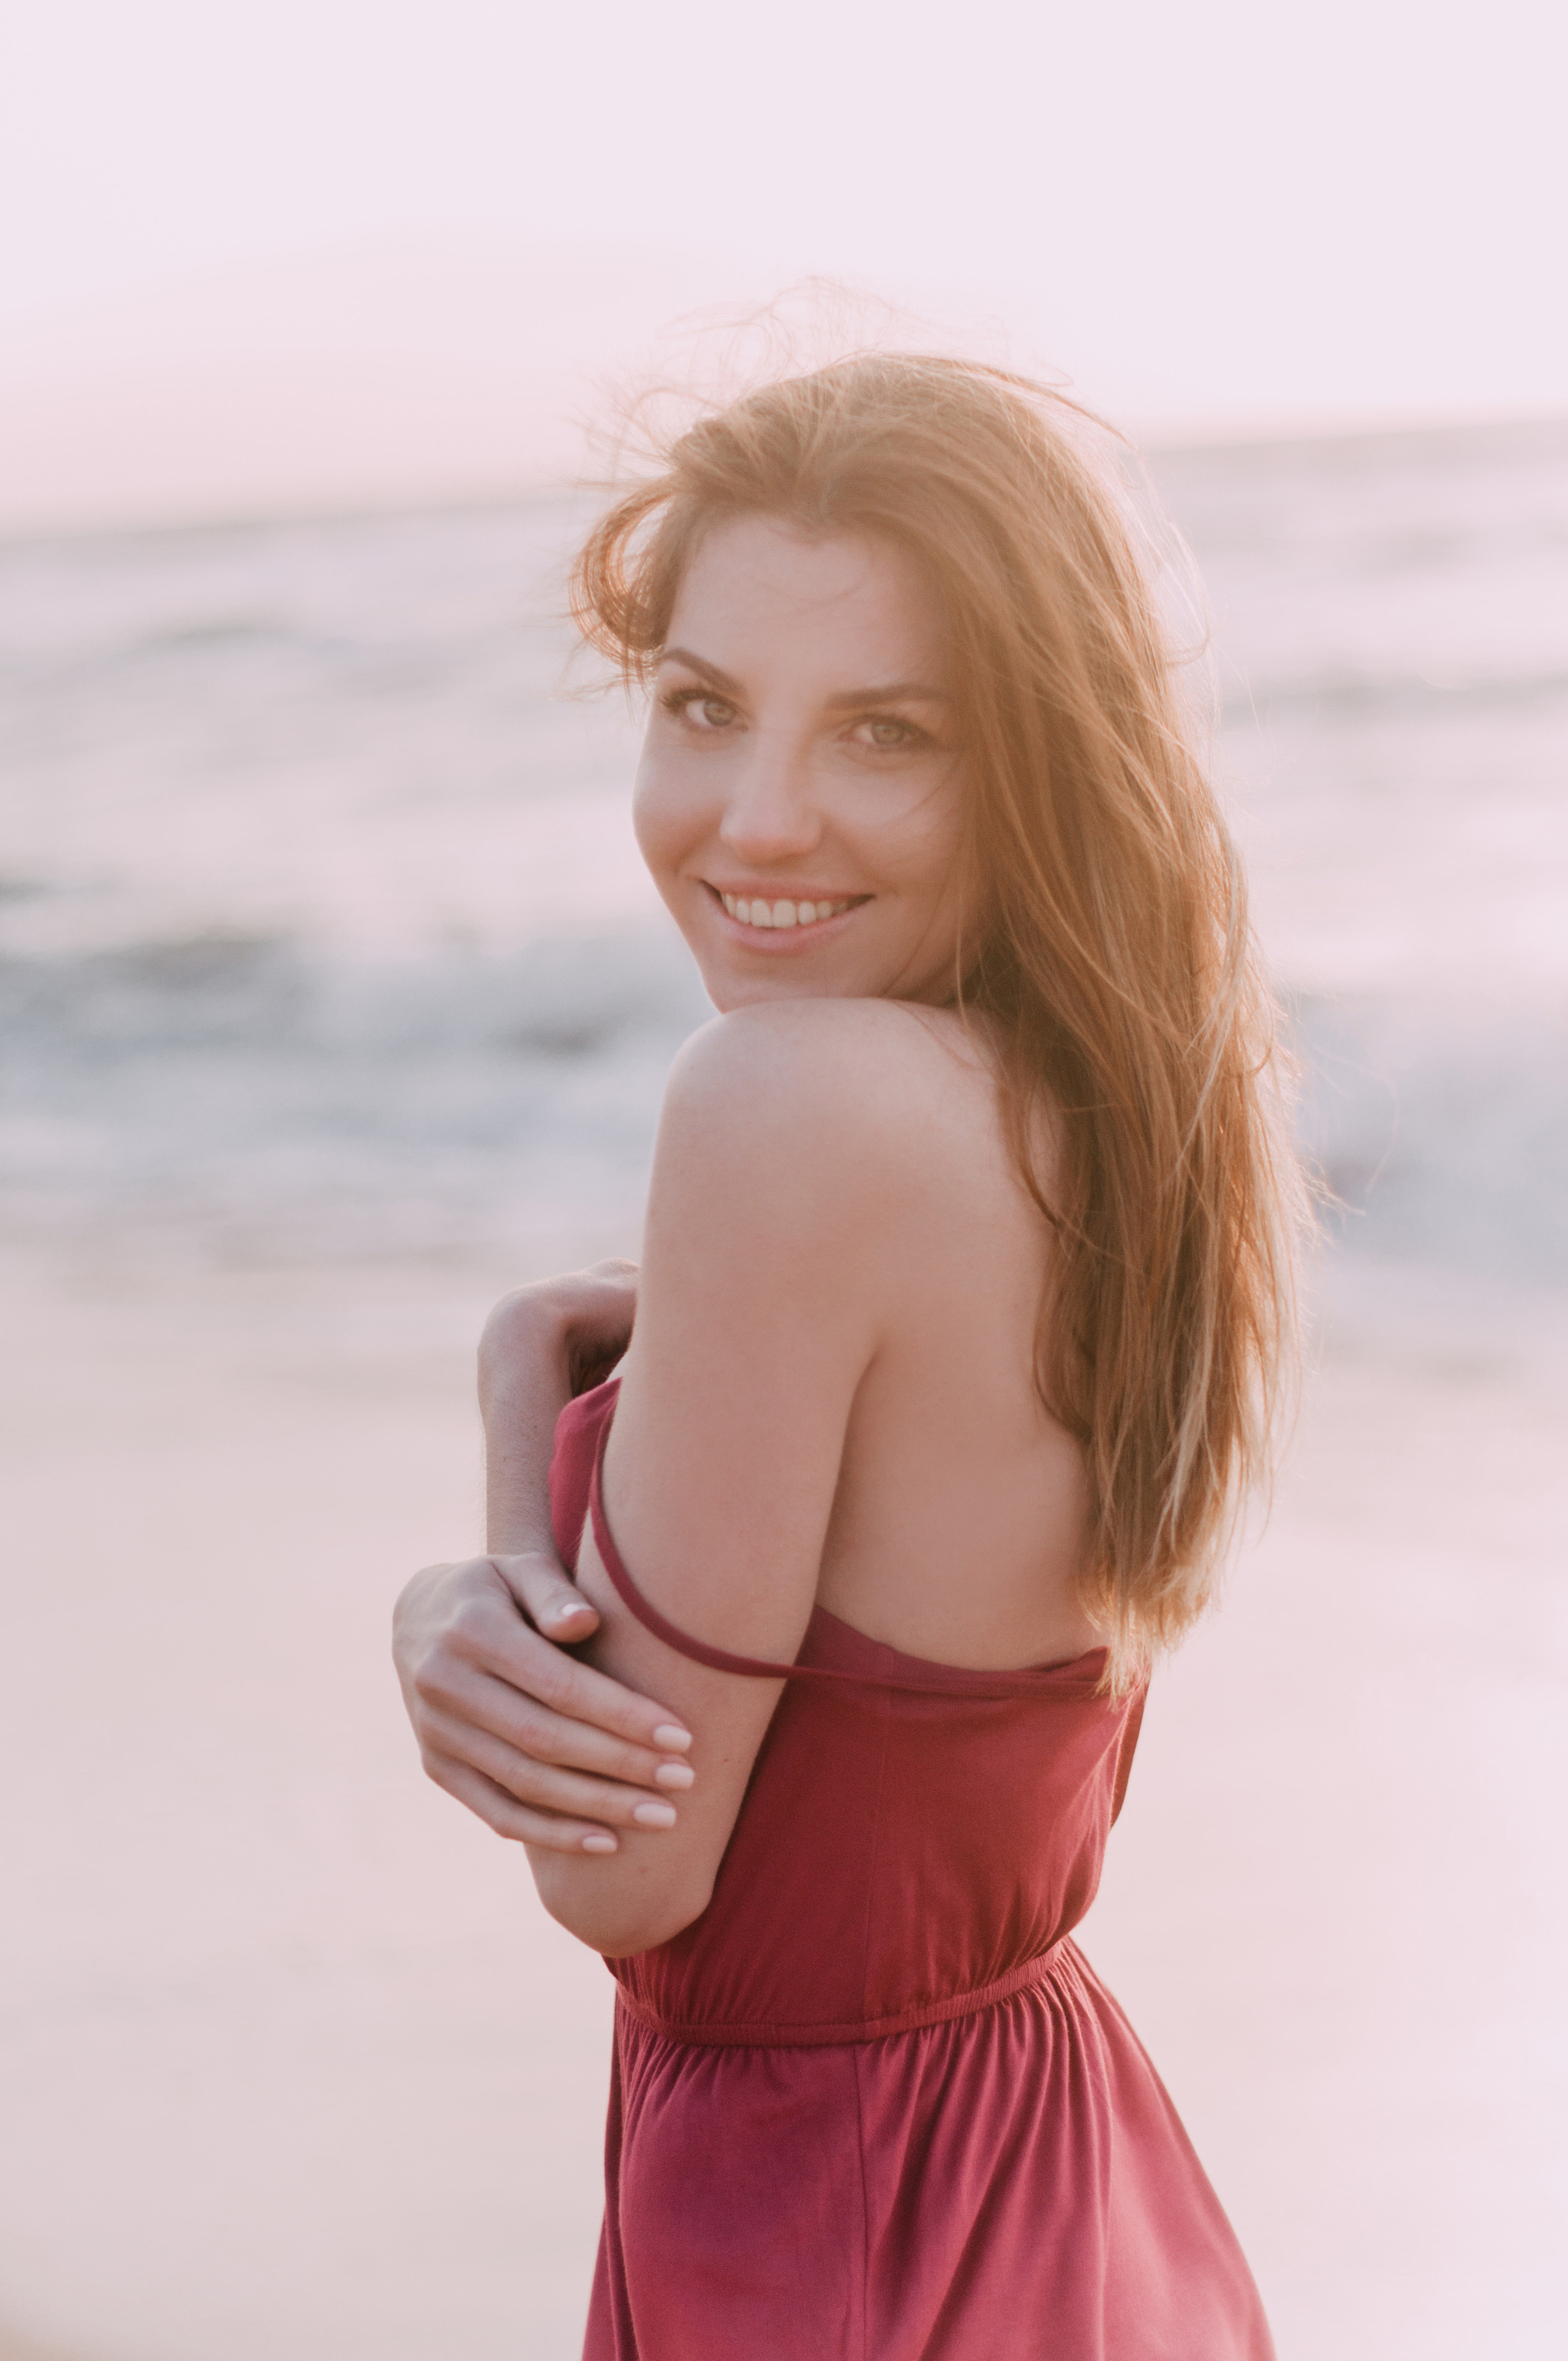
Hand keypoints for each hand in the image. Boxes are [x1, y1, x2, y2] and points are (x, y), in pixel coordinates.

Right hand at [393, 1553, 694, 1854]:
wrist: (421, 1617)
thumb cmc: (498, 1589)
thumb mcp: (520, 1570)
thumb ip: (553, 1593)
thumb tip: (584, 1621)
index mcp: (471, 1629)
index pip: (557, 1684)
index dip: (621, 1715)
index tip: (681, 1736)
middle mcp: (444, 1684)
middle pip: (544, 1739)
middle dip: (621, 1765)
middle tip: (684, 1779)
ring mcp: (435, 1732)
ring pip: (524, 1784)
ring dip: (597, 1806)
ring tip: (663, 1817)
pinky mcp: (436, 1768)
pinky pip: (497, 1813)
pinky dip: (551, 1834)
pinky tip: (606, 1841)